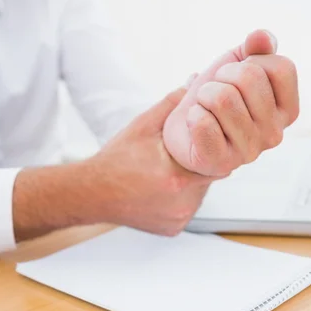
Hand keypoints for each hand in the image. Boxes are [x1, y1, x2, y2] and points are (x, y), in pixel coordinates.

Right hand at [84, 88, 215, 235]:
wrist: (92, 193)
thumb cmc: (115, 160)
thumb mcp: (143, 125)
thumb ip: (172, 104)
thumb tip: (195, 81)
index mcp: (177, 177)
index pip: (218, 160)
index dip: (213, 148)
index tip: (206, 140)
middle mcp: (182, 203)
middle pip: (210, 179)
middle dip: (202, 165)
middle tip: (184, 155)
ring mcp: (178, 219)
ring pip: (200, 195)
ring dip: (193, 183)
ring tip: (170, 172)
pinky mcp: (173, 229)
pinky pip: (188, 209)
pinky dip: (181, 199)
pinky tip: (164, 189)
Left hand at [163, 29, 298, 175]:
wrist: (184, 130)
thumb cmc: (215, 98)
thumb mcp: (235, 66)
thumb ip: (254, 49)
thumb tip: (262, 37)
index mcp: (287, 110)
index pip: (282, 67)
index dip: (252, 61)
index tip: (238, 75)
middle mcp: (274, 134)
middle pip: (250, 78)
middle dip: (222, 76)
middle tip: (215, 92)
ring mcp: (249, 152)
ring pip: (223, 98)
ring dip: (204, 95)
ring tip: (205, 108)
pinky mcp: (221, 162)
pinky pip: (203, 122)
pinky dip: (192, 115)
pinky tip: (196, 125)